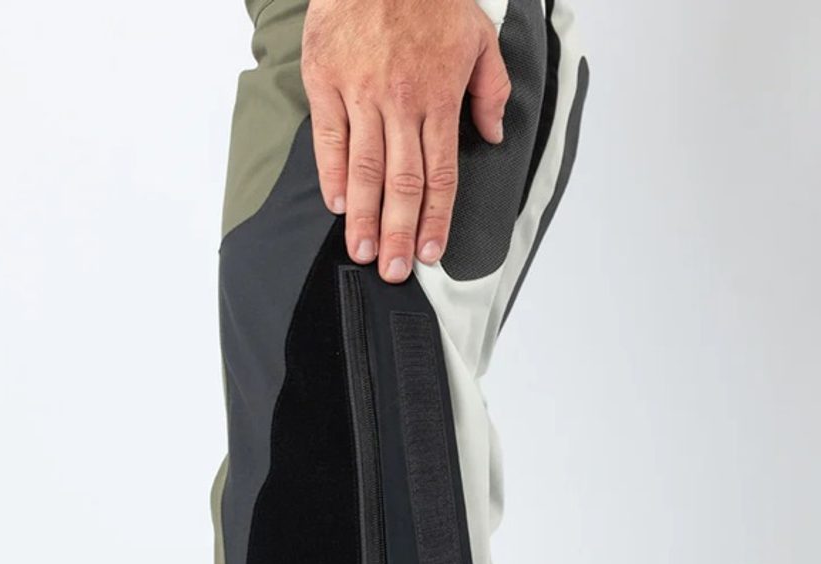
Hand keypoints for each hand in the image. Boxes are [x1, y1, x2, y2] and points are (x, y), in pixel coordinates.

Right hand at [301, 0, 510, 281]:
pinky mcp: (326, 79)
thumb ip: (491, 89)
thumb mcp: (479, 35)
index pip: (440, 174)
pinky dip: (333, 173)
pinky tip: (338, 204)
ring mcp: (360, 93)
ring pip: (365, 168)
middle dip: (398, 232)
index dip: (435, 219)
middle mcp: (400, 102)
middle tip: (392, 271)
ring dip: (364, 216)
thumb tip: (494, 135)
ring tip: (362, 252)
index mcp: (438, 98)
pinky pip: (329, 137)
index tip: (429, 253)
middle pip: (402, 182)